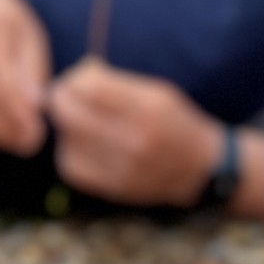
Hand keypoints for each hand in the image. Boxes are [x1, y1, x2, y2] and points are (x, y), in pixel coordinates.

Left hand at [47, 59, 224, 206]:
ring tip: (80, 119)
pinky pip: (71, 166)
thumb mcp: (157, 92)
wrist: (201, 169)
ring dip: (68, 125)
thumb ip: (116, 82)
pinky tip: (83, 142)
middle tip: (66, 94)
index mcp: (147, 110)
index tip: (81, 77)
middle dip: (62, 97)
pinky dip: (71, 150)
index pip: (91, 87)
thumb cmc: (176, 122)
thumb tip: (77, 75)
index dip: (77, 78)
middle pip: (71, 113)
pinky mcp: (113, 188)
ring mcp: (122, 168)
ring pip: (67, 139)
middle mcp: (134, 141)